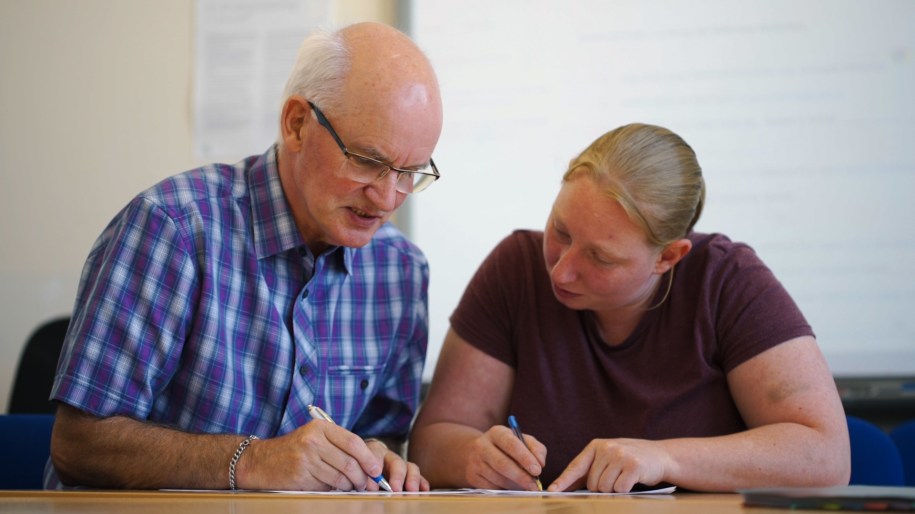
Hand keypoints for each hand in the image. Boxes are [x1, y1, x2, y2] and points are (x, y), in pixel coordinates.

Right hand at [236, 420, 384, 490]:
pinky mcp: (300, 476)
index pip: (353, 442)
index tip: (376, 469)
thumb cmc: (294, 450)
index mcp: (320, 427)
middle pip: (349, 462)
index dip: (368, 457)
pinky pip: (326, 486)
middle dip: (362, 476)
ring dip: (349, 485)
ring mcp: (305, 459)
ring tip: (350, 485)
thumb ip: (339, 446)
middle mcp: (313, 441)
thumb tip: (369, 464)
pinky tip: (330, 486)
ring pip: (340, 477)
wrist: (261, 461)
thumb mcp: (315, 437)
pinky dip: (333, 489)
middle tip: (366, 483)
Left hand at [365, 439, 429, 491]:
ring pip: (411, 468)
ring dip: (412, 480)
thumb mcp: (358, 468)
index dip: (375, 469)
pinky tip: (423, 490)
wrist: (365, 463)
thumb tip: (371, 487)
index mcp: (374, 451)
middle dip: (397, 476)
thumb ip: (363, 476)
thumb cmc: (360, 467)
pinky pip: (419, 476)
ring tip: (411, 491)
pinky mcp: (410, 474)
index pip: (375, 456)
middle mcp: (390, 456)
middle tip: (395, 489)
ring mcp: (401, 465)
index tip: (373, 485)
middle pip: (397, 462)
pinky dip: (422, 483)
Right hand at [464, 425, 545, 489]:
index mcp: (497, 433)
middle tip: (535, 485)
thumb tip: (540, 463)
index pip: (512, 445)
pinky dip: (505, 490)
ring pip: (498, 478)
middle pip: (503, 464)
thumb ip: (536, 448)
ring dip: (515, 485)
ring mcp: (475, 462)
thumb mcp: (521, 440)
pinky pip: (492, 487)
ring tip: (526, 487)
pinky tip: (512, 487)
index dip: (525, 458)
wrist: (477, 452)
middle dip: (522, 477)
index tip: (538, 470)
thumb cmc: (506, 447)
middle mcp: (482, 445)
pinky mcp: (473, 477)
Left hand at [548, 438, 669, 492]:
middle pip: (592, 482)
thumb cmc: (630, 460)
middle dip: (601, 487)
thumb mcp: (608, 458)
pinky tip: (632, 481)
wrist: (661, 455)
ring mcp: (620, 456)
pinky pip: (620, 489)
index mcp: (596, 446)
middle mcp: (607, 448)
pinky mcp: (633, 466)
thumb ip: (589, 470)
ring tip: (624, 478)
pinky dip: (625, 490)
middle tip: (616, 478)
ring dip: (614, 489)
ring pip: (604, 487)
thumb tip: (565, 488)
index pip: (576, 466)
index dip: (563, 481)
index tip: (552, 491)